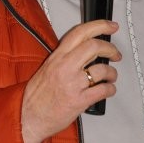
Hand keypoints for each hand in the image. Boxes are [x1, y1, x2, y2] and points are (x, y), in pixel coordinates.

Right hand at [21, 20, 120, 142]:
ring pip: (102, 69)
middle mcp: (65, 66)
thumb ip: (67, 56)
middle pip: (94, 46)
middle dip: (111, 49)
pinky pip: (103, 90)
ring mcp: (73, 83)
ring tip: (111, 77)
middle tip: (116, 54)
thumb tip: (90, 49)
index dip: (100, 26)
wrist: (28, 116)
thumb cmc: (38, 95)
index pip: (80, 32)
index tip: (112, 26)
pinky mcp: (79, 100)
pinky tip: (108, 89)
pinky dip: (110, 89)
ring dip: (112, 73)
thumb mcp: (49, 67)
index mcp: (57, 56)